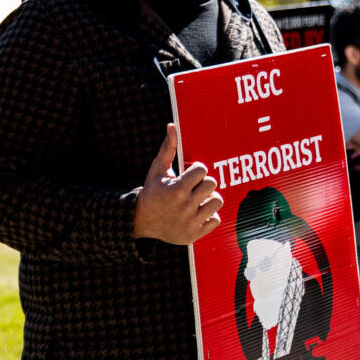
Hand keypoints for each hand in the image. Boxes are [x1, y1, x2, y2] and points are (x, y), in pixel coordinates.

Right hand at [132, 124, 221, 244]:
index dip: (196, 171)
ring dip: (209, 199)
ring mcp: (190, 222)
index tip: (188, 176)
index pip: (202, 170)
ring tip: (198, 200)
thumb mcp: (157, 171)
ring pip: (217, 201)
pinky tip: (197, 214)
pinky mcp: (194, 234)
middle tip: (193, 188)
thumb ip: (167, 149)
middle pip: (212, 185)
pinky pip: (216, 220)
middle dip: (203, 184)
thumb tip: (172, 125)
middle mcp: (184, 206)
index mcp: (176, 189)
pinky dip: (209, 217)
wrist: (142, 222)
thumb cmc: (153, 192)